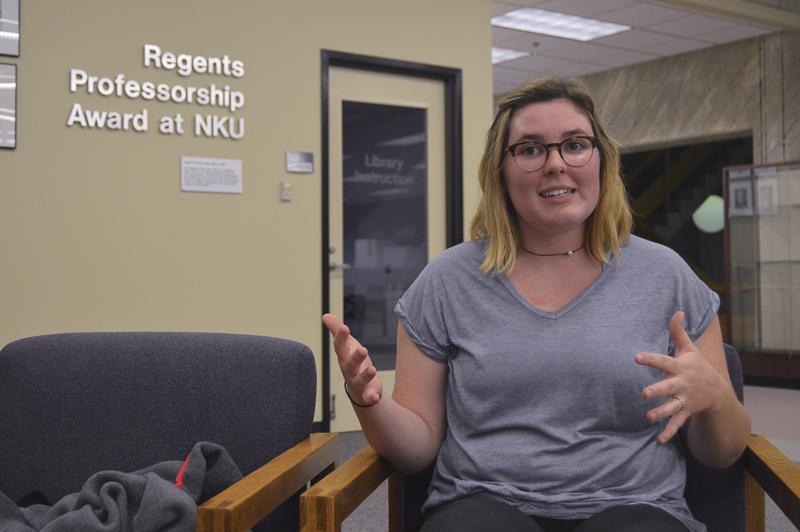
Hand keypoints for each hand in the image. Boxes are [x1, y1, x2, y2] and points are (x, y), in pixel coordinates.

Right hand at [322, 313, 382, 406]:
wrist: (358, 388)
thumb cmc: (351, 362)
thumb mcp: (346, 345)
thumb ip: (336, 330)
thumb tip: (326, 315)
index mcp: (344, 356)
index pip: (340, 346)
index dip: (341, 337)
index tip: (344, 327)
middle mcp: (349, 369)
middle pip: (350, 363)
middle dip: (356, 357)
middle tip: (363, 349)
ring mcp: (357, 382)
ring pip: (359, 379)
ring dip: (365, 375)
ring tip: (373, 369)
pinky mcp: (367, 392)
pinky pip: (367, 396)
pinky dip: (371, 397)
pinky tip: (375, 397)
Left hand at [635, 311, 725, 444]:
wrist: (717, 391)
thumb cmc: (697, 366)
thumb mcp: (689, 349)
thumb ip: (678, 332)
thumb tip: (677, 310)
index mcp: (680, 367)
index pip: (663, 361)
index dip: (650, 359)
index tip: (635, 357)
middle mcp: (682, 384)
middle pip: (667, 387)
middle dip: (657, 390)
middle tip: (643, 393)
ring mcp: (684, 400)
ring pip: (672, 408)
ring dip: (661, 413)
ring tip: (648, 417)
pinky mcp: (685, 412)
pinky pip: (677, 423)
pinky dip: (669, 432)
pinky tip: (659, 440)